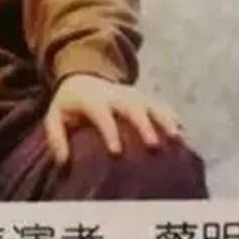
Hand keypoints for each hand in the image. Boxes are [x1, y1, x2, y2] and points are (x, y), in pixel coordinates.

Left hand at [43, 74, 182, 164]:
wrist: (84, 76)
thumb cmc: (70, 105)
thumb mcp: (55, 116)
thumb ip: (55, 137)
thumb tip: (63, 162)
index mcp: (93, 99)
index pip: (102, 114)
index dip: (109, 131)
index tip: (116, 152)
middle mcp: (117, 95)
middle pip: (133, 107)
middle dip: (144, 125)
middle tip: (154, 146)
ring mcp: (134, 94)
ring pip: (152, 104)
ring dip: (165, 120)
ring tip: (178, 138)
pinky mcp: (145, 97)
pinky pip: (162, 105)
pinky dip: (173, 118)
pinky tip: (184, 135)